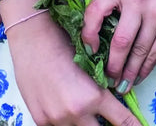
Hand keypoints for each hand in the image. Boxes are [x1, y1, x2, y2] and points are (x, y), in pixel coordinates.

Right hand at [6, 11, 141, 125]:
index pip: (122, 120)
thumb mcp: (90, 65)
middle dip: (105, 124)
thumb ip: (100, 88)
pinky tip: (63, 105)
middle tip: (106, 116)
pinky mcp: (41, 120)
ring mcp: (57, 119)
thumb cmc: (64, 43)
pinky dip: (65, 120)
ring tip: (82, 105)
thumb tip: (112, 99)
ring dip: (85, 122)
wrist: (33, 39)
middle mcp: (76, 112)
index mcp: (93, 96)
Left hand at [81, 0, 155, 90]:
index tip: (90, 51)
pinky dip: (144, 70)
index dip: (88, 32)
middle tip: (108, 79)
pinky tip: (138, 78)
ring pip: (138, 51)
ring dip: (129, 73)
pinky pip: (154, 54)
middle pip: (121, 40)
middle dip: (113, 65)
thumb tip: (98, 48)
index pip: (97, 9)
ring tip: (122, 85)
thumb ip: (117, 12)